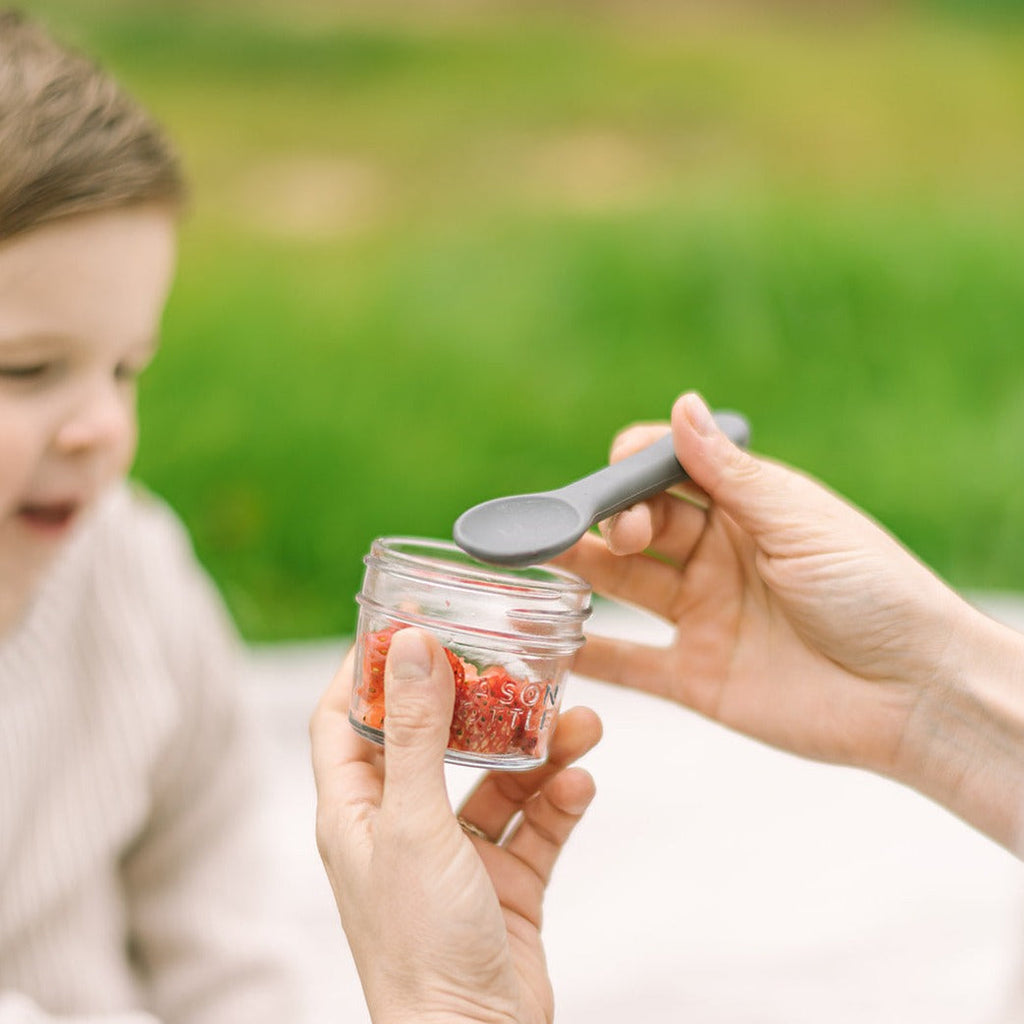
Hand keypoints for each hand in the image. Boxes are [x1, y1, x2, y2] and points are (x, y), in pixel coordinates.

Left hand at [311, 628, 600, 1023]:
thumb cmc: (421, 947)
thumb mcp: (415, 824)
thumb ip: (414, 732)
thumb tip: (409, 644)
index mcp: (356, 811)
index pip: (343, 718)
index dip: (365, 667)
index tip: (407, 621)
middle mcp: (401, 827)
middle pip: (435, 740)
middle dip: (479, 702)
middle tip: (516, 661)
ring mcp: (455, 857)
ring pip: (497, 780)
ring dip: (539, 751)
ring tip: (581, 722)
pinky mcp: (504, 885)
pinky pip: (534, 827)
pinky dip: (560, 803)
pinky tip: (582, 785)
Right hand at [555, 393, 1023, 850]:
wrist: (916, 695)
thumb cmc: (875, 593)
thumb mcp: (799, 522)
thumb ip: (729, 474)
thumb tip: (680, 405)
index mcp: (744, 508)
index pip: (667, 473)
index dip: (633, 471)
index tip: (617, 480)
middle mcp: (715, 557)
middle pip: (636, 527)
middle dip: (603, 521)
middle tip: (599, 535)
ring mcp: (703, 616)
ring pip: (623, 586)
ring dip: (577, 572)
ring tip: (528, 562)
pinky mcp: (698, 677)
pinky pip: (633, 663)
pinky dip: (592, 656)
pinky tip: (547, 644)